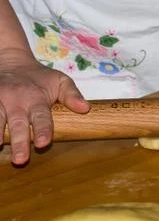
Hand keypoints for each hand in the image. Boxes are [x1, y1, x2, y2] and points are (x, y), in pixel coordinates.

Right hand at [0, 48, 89, 164]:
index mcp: (37, 99)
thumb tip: (85, 108)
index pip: (41, 117)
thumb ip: (72, 95)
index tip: (44, 143)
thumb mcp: (60, 81)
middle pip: (18, 124)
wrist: (11, 60)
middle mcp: (16, 101)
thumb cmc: (40, 77)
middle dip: (19, 142)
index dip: (43, 130)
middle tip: (20, 160)